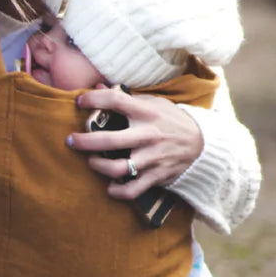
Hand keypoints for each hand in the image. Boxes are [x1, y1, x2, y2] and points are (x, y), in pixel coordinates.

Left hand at [68, 88, 203, 200]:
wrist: (204, 144)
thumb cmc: (172, 120)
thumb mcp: (154, 104)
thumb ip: (126, 97)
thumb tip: (97, 85)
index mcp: (147, 113)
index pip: (115, 100)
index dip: (93, 99)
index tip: (79, 101)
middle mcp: (148, 135)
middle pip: (109, 140)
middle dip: (84, 141)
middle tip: (71, 141)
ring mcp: (152, 158)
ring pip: (117, 168)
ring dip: (98, 167)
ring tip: (91, 162)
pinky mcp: (157, 176)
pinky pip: (132, 189)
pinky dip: (117, 191)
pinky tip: (109, 186)